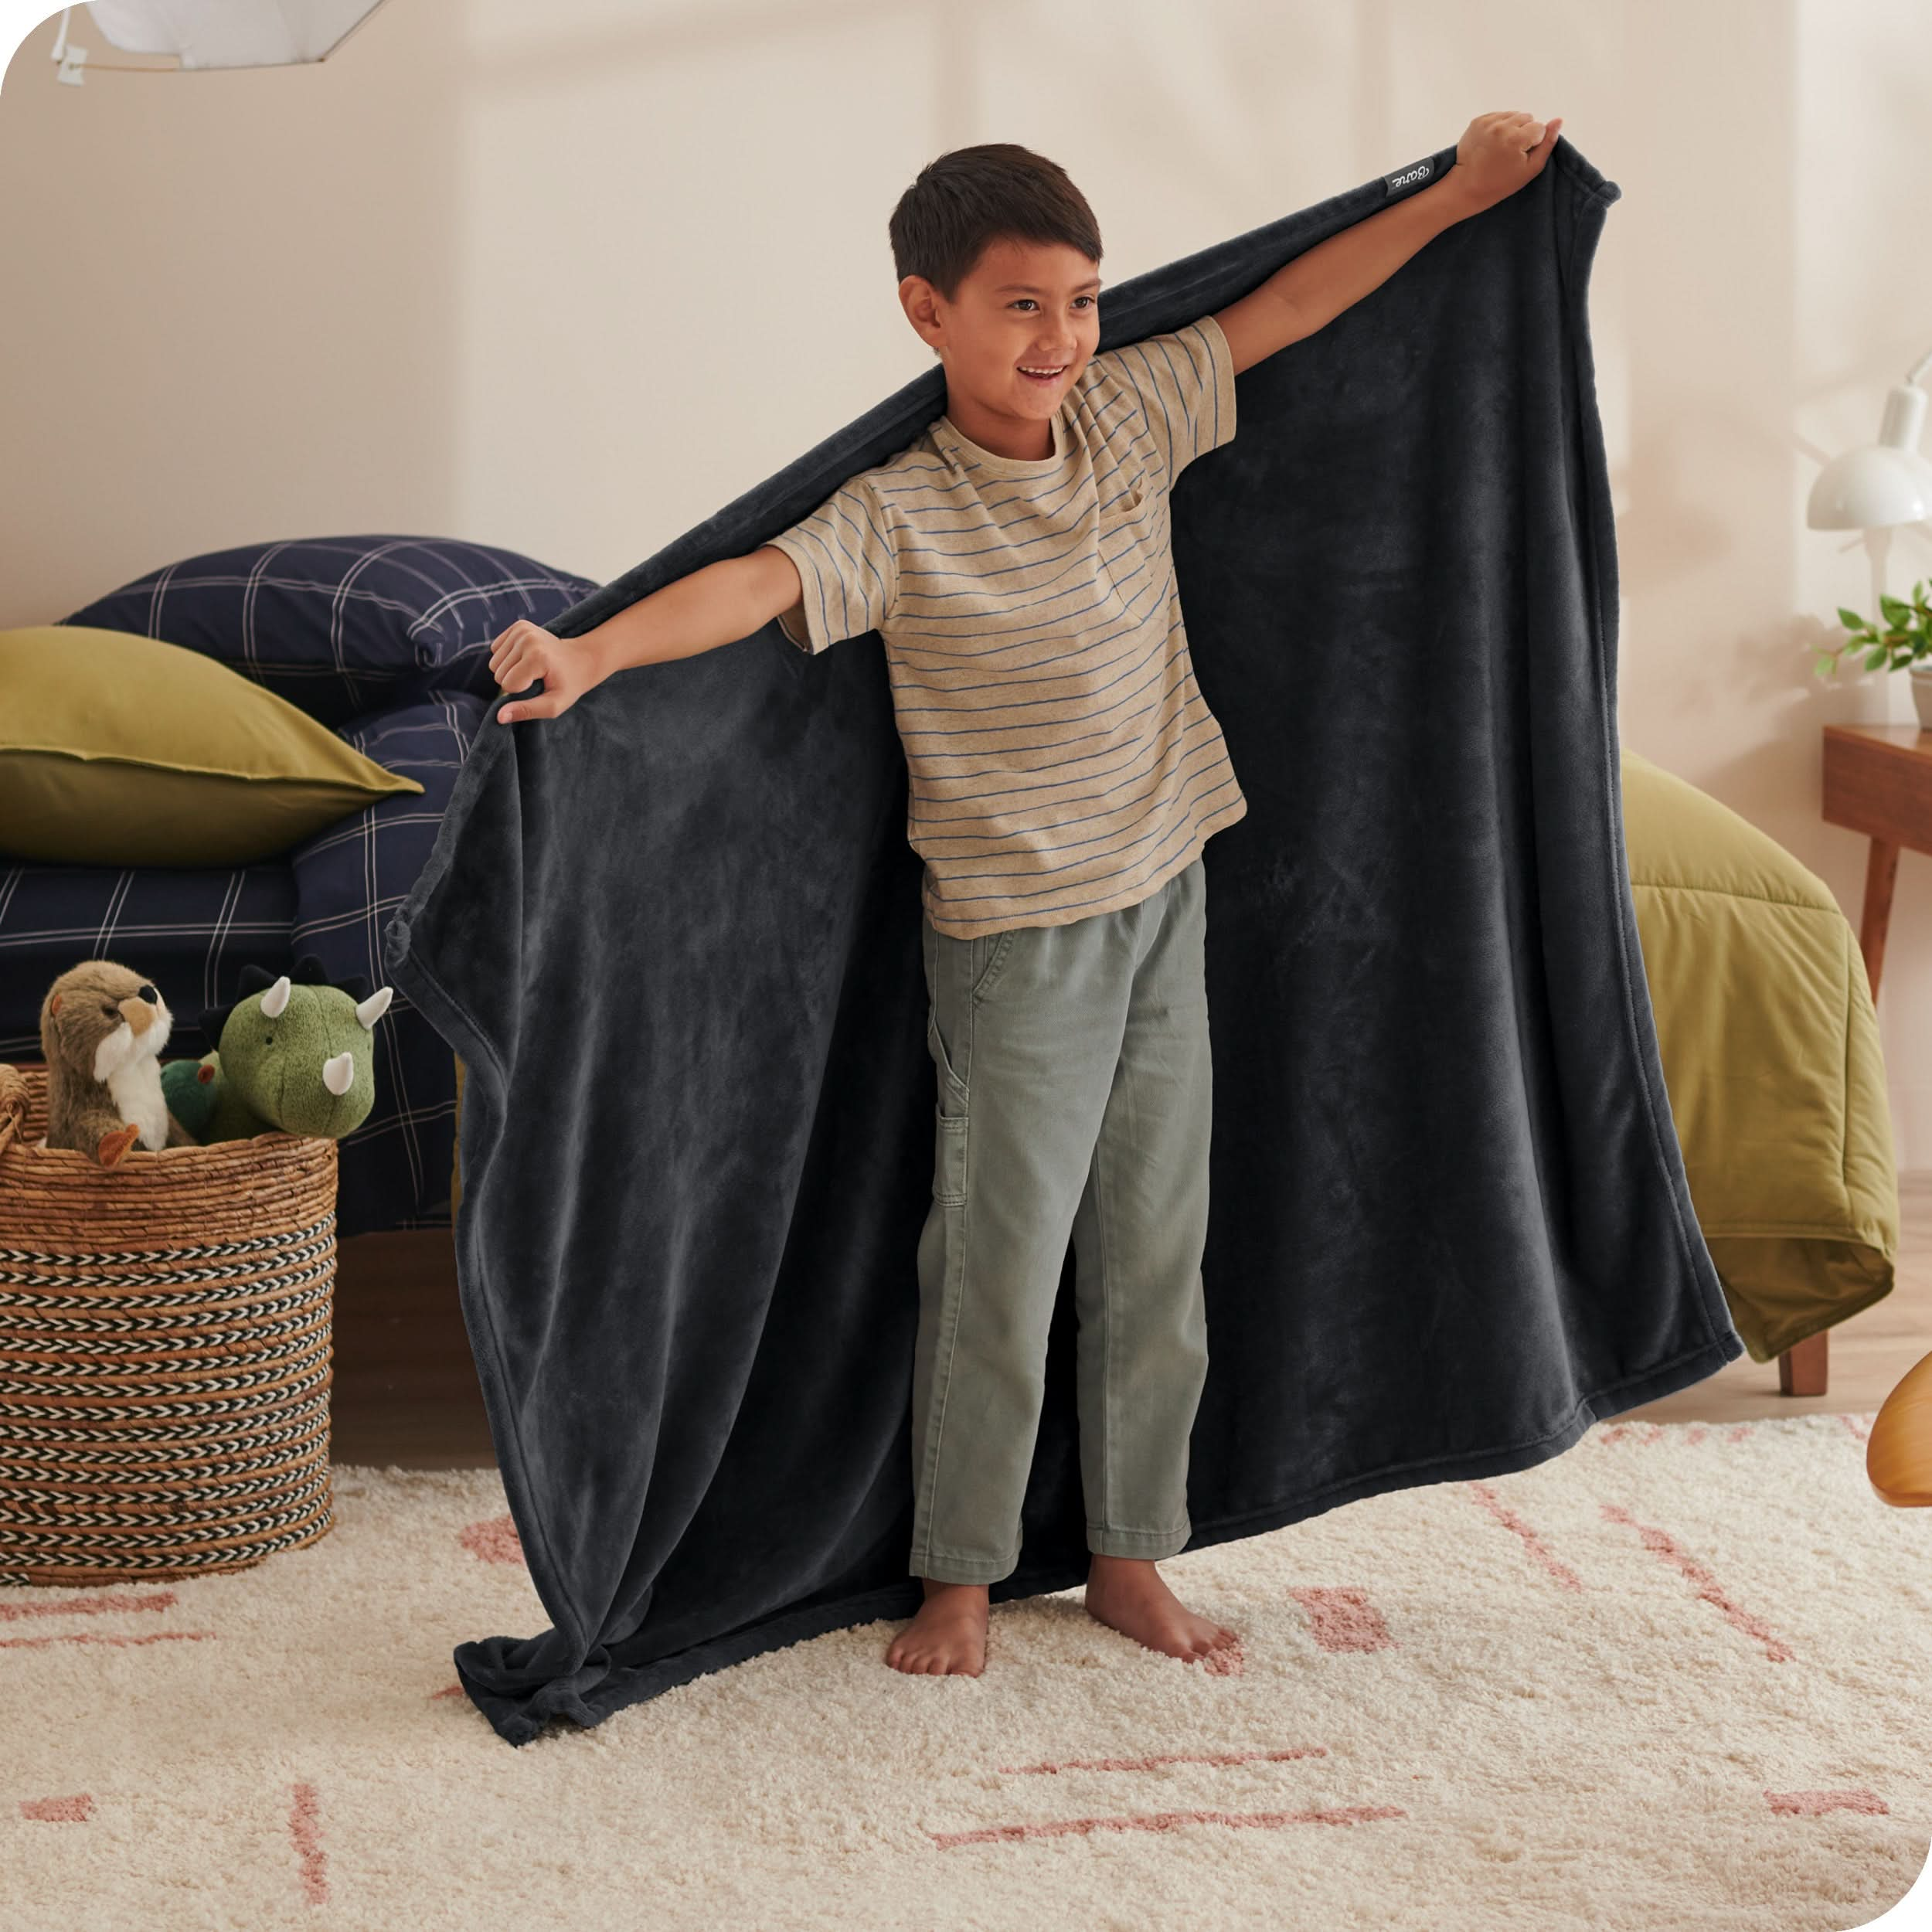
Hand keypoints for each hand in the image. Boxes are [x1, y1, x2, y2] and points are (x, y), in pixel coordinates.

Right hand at [487, 619, 604, 724]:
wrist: (582, 659)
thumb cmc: (568, 685)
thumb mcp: (553, 705)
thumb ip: (527, 711)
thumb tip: (499, 717)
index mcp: (537, 657)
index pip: (507, 685)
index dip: (520, 692)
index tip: (538, 686)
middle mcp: (527, 638)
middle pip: (498, 674)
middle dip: (513, 681)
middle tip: (536, 678)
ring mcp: (522, 629)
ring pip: (494, 663)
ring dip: (509, 670)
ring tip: (532, 668)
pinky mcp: (518, 625)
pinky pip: (495, 649)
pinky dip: (507, 658)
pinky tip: (525, 658)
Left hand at [1449, 111, 1561, 212]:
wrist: (1466, 187)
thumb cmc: (1501, 183)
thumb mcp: (1530, 169)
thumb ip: (1547, 144)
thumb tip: (1558, 120)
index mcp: (1516, 138)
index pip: (1539, 128)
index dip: (1533, 143)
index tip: (1521, 156)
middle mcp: (1501, 126)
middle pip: (1527, 117)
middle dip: (1523, 132)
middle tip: (1511, 152)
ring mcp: (1488, 122)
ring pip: (1513, 115)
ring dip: (1512, 127)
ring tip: (1502, 147)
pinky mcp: (1477, 121)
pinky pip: (1498, 116)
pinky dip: (1499, 126)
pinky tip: (1493, 142)